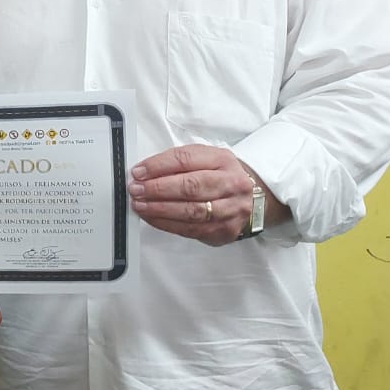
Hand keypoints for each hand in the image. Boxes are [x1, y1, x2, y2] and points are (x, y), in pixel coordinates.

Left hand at [129, 143, 262, 245]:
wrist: (253, 197)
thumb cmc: (219, 175)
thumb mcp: (204, 158)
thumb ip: (176, 162)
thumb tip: (144, 172)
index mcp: (222, 160)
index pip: (186, 160)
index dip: (158, 166)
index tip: (138, 172)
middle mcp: (231, 184)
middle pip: (191, 187)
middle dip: (158, 189)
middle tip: (136, 190)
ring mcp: (231, 210)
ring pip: (191, 211)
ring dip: (160, 209)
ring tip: (140, 205)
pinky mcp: (225, 230)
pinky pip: (192, 229)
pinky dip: (167, 224)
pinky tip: (152, 218)